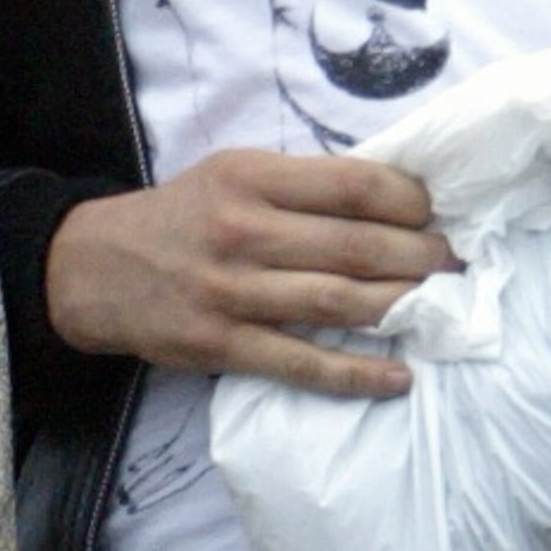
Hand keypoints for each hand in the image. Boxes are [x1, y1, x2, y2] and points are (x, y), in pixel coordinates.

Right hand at [45, 142, 452, 400]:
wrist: (93, 268)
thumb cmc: (180, 217)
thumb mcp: (232, 174)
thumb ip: (299, 186)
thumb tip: (388, 197)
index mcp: (251, 178)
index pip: (352, 184)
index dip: (410, 200)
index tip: (438, 211)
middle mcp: (243, 231)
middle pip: (355, 246)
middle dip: (420, 257)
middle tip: (457, 263)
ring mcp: (231, 292)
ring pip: (337, 303)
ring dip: (401, 307)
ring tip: (441, 307)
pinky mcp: (221, 345)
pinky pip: (302, 363)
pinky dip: (356, 373)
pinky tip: (399, 377)